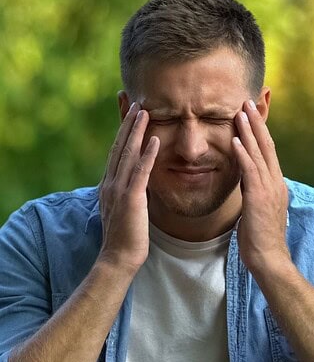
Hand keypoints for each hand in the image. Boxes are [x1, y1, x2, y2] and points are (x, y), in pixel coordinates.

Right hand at [98, 102, 159, 273]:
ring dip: (136, 131)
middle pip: (119, 147)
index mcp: (109, 185)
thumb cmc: (124, 236)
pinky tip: (155, 139)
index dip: (122, 132)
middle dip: (128, 124)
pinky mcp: (131, 199)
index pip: (116, 153)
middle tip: (136, 103)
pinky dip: (147, 154)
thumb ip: (128, 191)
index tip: (130, 115)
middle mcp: (110, 183)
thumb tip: (139, 181)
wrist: (118, 258)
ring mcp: (119, 190)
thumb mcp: (123, 209)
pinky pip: (140, 172)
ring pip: (127, 154)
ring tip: (144, 111)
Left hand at [232, 100, 289, 275]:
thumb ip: (254, 190)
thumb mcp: (257, 208)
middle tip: (247, 102)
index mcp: (275, 184)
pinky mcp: (259, 198)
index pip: (268, 152)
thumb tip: (246, 179)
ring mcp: (269, 189)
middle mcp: (275, 182)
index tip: (250, 115)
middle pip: (266, 146)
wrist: (268, 259)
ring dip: (249, 131)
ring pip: (259, 153)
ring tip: (241, 112)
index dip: (259, 132)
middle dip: (256, 123)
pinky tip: (234, 139)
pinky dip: (242, 154)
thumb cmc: (260, 237)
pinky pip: (250, 171)